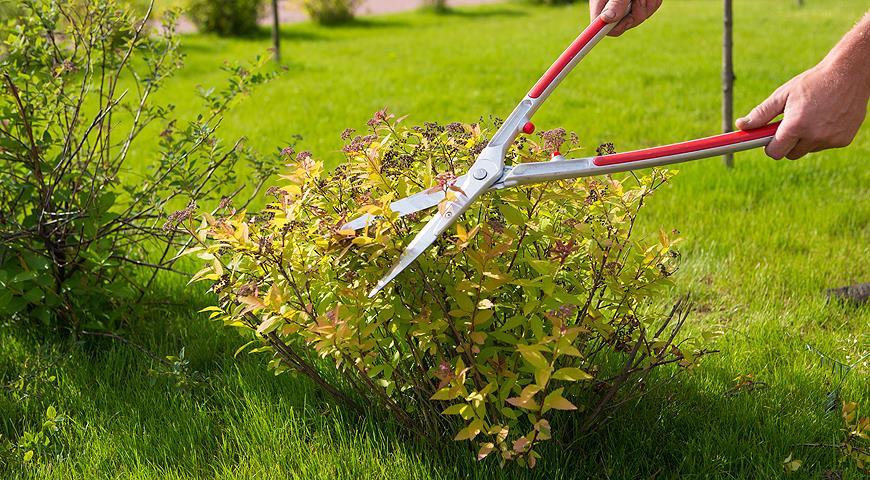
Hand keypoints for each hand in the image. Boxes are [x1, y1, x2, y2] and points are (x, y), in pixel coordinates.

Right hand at [589, 0, 662, 36]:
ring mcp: (630, 8)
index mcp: (602, 6)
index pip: (602, 29)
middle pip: (626, 24)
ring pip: (642, 16)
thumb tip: (606, 19)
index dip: (611, 29)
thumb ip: (614, 3)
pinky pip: (652, 7)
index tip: (617, 27)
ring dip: (645, 3)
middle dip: (635, 13)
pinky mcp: (643, 4)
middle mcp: (615, 9)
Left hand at [736, 62, 868, 159]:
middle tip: (790, 124)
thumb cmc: (812, 82)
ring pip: (808, 150)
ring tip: (811, 116)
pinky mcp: (844, 140)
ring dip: (805, 139)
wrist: (849, 73)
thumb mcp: (783, 95)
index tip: (767, 139)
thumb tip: (741, 125)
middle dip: (786, 143)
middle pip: (791, 154)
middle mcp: (815, 136)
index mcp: (796, 126)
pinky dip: (822, 136)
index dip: (769, 147)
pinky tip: (826, 117)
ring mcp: (831, 140)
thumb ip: (761, 114)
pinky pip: (825, 145)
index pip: (775, 153)